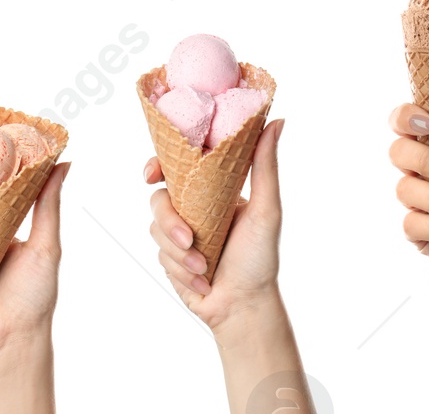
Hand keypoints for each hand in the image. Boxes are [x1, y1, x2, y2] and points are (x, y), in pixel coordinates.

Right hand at [143, 118, 281, 328]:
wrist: (245, 308)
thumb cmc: (260, 259)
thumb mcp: (266, 210)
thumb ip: (265, 166)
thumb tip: (277, 120)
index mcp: (211, 191)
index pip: (176, 166)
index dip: (157, 164)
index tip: (152, 173)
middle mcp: (192, 208)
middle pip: (158, 199)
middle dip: (169, 222)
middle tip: (187, 239)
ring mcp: (179, 234)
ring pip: (155, 229)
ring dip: (179, 253)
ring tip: (202, 268)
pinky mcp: (170, 260)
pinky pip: (160, 256)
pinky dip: (181, 271)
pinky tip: (202, 281)